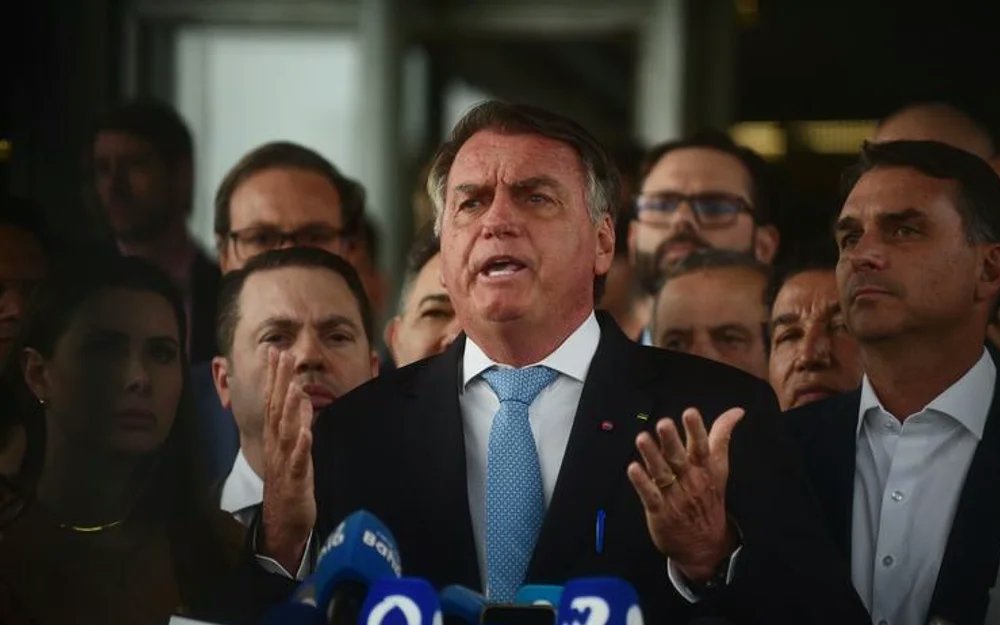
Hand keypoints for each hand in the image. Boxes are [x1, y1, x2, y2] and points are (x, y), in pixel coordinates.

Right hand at [262, 349, 315, 572]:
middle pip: (276, 409)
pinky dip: (302, 446)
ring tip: (294, 387)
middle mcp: (277, 446)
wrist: (283, 524)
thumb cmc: (290, 483)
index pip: (273, 401)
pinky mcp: (296, 480)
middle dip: (280, 382)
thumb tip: (300, 397)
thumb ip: (295, 422)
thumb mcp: (293, 449)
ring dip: (289, 408)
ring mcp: (285, 462)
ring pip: (286, 431)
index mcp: (276, 437)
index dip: (275, 376)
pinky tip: (307, 432)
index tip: (276, 351)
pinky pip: (299, 461)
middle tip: (283, 355)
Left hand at [627, 407, 743, 582]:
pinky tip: (633, 468)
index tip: (690, 413)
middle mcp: (690, 481)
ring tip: (642, 439)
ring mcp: (674, 496)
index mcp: (705, 469)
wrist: (705, 545)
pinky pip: (650, 495)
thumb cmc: (709, 497)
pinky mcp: (660, 511)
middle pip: (680, 458)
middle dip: (671, 441)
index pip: (702, 447)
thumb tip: (736, 411)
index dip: (696, 430)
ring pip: (662, 473)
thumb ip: (722, 436)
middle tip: (663, 424)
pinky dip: (642, 483)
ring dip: (652, 456)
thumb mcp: (719, 467)